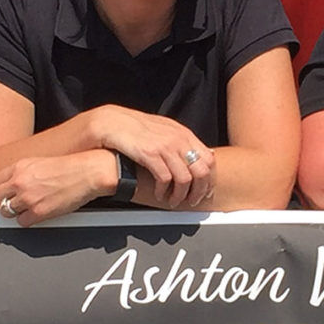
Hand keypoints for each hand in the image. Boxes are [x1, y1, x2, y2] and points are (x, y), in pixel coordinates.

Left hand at [0, 151, 116, 225]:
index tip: (4, 194)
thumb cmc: (71, 167)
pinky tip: (35, 215)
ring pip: (7, 212)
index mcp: (20, 167)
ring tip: (25, 210)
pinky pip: (22, 222)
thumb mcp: (41, 162)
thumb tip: (16, 183)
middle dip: (2, 202)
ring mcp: (28, 198)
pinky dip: (27, 221)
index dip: (0, 189)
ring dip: (14, 213)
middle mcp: (20, 182)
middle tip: (10, 204)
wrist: (88, 173)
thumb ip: (24, 172)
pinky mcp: (38, 212)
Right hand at [83, 105, 216, 207]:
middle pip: (201, 171)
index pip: (209, 159)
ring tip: (173, 201)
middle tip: (192, 201)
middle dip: (198, 191)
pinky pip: (164, 179)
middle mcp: (178, 139)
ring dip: (179, 195)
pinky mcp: (150, 154)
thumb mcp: (165, 130)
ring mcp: (164, 146)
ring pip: (184, 179)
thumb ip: (182, 142)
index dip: (210, 179)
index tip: (205, 191)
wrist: (114, 122)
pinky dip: (163, 191)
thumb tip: (200, 155)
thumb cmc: (137, 128)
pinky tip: (158, 194)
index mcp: (184, 134)